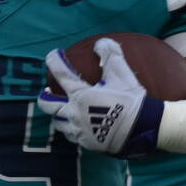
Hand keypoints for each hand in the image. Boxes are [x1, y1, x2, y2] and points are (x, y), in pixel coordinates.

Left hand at [39, 38, 165, 156]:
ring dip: (57, 115)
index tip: (53, 55)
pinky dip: (69, 129)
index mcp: (81, 94)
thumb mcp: (121, 73)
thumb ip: (110, 53)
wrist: (141, 128)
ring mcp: (79, 130)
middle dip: (44, 98)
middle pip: (48, 106)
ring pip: (58, 123)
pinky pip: (71, 136)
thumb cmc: (130, 99)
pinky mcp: (86, 142)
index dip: (54, 61)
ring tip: (60, 111)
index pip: (61, 73)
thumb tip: (100, 43)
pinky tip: (74, 126)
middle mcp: (74, 113)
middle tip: (46, 92)